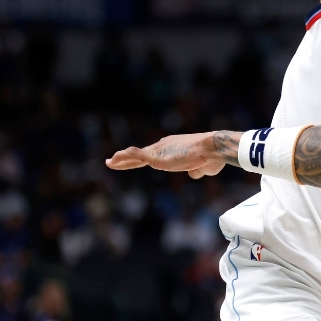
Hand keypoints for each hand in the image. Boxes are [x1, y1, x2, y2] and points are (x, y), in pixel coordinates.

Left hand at [106, 131, 236, 178]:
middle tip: (118, 161)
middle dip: (131, 158)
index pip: (158, 154)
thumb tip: (194, 174)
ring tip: (109, 162)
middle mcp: (164, 146)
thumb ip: (197, 170)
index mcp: (175, 148)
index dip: (150, 158)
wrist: (210, 149)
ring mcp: (158, 150)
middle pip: (143, 154)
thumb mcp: (203, 167)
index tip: (142, 161)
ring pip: (135, 155)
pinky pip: (133, 156)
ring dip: (122, 160)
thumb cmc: (210, 157)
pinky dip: (122, 158)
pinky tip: (111, 161)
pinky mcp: (154, 156)